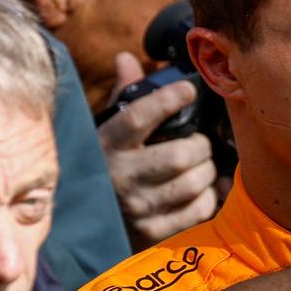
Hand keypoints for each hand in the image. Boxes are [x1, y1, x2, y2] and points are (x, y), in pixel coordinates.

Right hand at [99, 52, 217, 249]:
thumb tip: (126, 58)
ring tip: (202, 165)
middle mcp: (119, 176)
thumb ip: (122, 96)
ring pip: (193, 183)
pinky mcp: (151, 232)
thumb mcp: (106, 130)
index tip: (189, 90)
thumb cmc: (104, 164)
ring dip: (208, 171)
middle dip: (201, 145)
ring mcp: (136, 207)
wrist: (81, 223)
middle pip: (180, 155)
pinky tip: (204, 189)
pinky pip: (197, 210)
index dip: (168, 100)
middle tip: (201, 143)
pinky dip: (209, 197)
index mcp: (107, 144)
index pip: (138, 117)